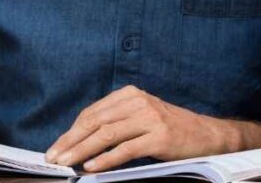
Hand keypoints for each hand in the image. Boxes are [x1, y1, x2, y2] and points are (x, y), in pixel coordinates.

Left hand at [45, 85, 236, 171]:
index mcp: (130, 94)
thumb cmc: (170, 129)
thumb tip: (81, 141)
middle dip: (71, 141)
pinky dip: (106, 159)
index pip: (92, 113)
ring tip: (66, 163)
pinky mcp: (159, 137)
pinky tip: (92, 167)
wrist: (207, 135)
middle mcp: (139, 102)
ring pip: (107, 134)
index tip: (57, 147)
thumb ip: (116, 122)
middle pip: (96, 122)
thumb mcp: (142, 117)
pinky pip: (126, 149)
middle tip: (53, 157)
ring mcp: (150, 118)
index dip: (71, 131)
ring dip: (82, 150)